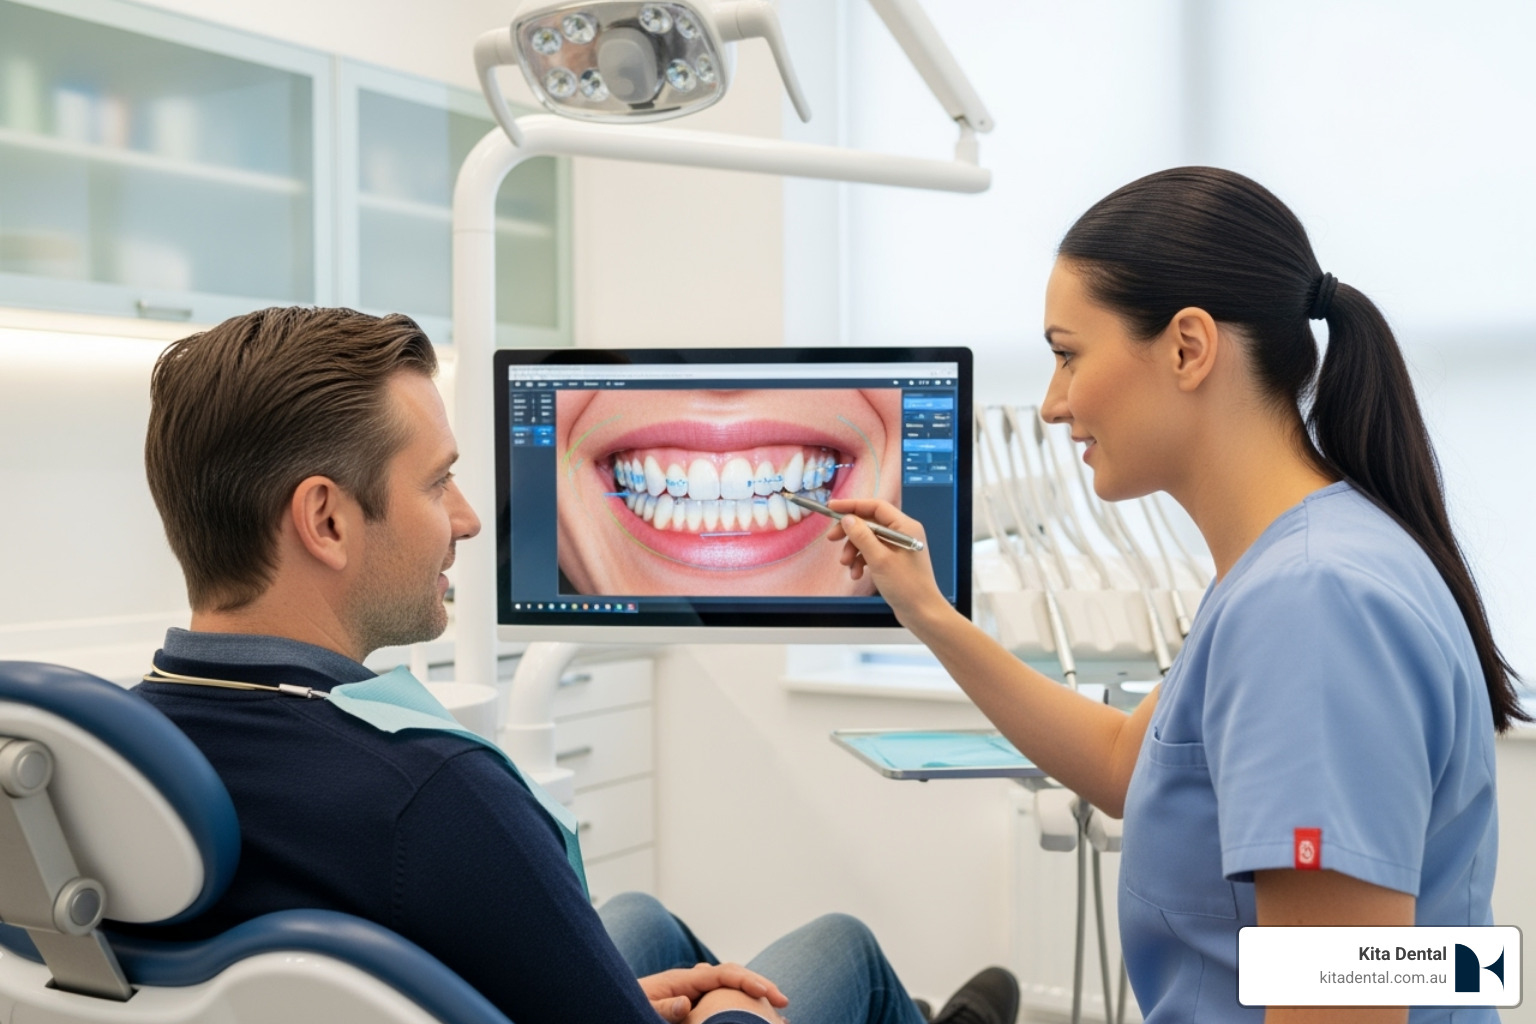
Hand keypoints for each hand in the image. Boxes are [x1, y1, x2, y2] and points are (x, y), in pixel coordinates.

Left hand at [639, 962, 787, 1021]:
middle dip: (760, 984)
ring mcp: (694, 993)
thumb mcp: (641, 1010)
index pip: (721, 973)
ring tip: (779, 1012)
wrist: (613, 1005)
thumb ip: (662, 1008)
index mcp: (681, 980)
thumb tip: (686, 1003)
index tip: (764, 993)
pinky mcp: (694, 1005)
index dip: (745, 980)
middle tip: (784, 1001)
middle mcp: (691, 982)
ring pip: (731, 987)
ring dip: (754, 994)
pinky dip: (742, 1005)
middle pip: (732, 975)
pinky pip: (723, 1000)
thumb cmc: (626, 1006)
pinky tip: (757, 1018)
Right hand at [825, 499, 948, 627]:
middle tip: (832, 539)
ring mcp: (898, 547)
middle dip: (850, 532)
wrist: (921, 613)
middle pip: (869, 523)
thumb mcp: (879, 559)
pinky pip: (872, 553)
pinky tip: (856, 574)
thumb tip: (847, 519)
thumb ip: (862, 536)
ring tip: (846, 565)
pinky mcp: (893, 560)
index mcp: (905, 527)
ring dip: (853, 550)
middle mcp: (902, 533)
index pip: (875, 507)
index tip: (832, 507)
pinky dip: (861, 561)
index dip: (852, 505)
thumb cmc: (906, 586)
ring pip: (868, 539)